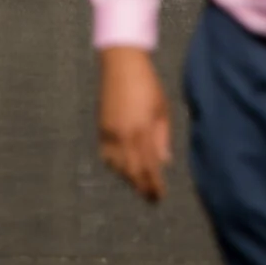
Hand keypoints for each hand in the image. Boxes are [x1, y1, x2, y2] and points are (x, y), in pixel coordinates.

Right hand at [98, 46, 171, 201]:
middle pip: (132, 171)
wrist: (121, 65)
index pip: (149, 167)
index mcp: (141, 131)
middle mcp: (123, 136)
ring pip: (117, 166)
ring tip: (139, 185)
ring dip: (129, 178)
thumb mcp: (161, 109)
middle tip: (151, 199)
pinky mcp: (101, 128)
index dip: (154, 185)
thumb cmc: (147, 84)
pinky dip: (115, 165)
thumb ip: (162, 137)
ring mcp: (109, 133)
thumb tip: (164, 161)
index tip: (160, 196)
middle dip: (142, 187)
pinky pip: (106, 155)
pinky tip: (122, 168)